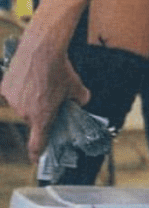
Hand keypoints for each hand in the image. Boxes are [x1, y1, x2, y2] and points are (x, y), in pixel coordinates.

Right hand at [0, 23, 88, 161]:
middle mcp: (25, 113)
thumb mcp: (76, 88)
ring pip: (22, 105)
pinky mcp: (5, 88)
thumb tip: (82, 101)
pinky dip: (20, 88)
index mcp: (42, 117)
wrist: (42, 48)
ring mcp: (13, 101)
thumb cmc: (60, 70)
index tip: (36, 159)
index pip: (37, 144)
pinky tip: (29, 77)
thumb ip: (80, 99)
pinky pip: (13, 93)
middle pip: (34, 118)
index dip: (37, 153)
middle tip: (49, 97)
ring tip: (40, 82)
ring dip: (29, 99)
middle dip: (41, 111)